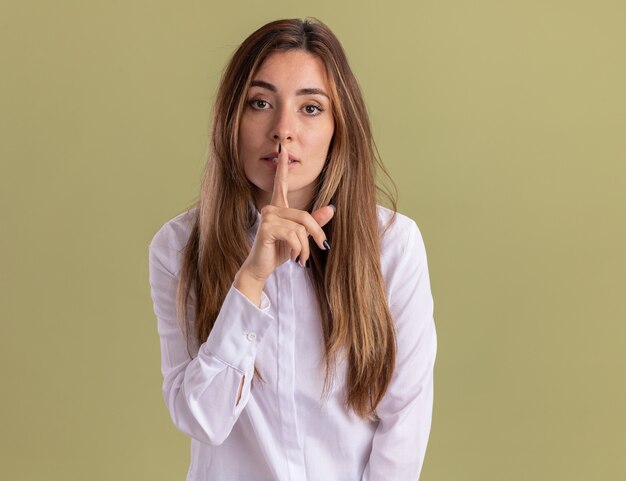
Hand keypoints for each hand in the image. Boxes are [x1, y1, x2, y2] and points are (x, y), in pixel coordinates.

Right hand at [239, 143, 333, 282]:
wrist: (260, 268)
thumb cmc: (278, 251)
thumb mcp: (300, 237)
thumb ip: (314, 222)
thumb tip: (331, 208)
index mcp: (278, 207)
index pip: (281, 184)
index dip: (283, 167)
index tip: (283, 149)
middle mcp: (271, 208)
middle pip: (305, 216)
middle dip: (316, 234)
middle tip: (321, 247)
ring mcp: (267, 217)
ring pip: (300, 227)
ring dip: (306, 247)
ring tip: (301, 258)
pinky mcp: (266, 228)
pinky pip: (293, 235)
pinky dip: (299, 250)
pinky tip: (294, 258)